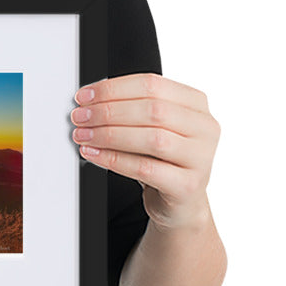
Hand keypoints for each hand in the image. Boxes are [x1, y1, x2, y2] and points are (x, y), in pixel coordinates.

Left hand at [69, 73, 219, 230]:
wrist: (180, 201)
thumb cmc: (163, 159)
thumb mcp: (151, 128)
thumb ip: (129, 109)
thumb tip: (89, 101)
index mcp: (196, 104)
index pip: (152, 85)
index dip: (113, 88)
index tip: (85, 96)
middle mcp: (204, 127)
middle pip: (153, 110)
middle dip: (109, 111)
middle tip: (80, 117)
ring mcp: (200, 157)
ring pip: (152, 138)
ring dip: (110, 135)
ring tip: (84, 136)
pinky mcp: (188, 185)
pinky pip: (146, 168)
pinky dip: (114, 160)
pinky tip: (94, 155)